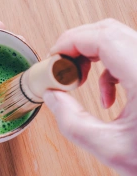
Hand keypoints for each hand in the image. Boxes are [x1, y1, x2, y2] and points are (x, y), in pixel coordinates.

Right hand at [43, 19, 136, 175]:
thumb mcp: (110, 147)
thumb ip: (71, 122)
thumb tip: (52, 96)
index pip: (104, 38)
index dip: (72, 41)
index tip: (54, 57)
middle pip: (109, 32)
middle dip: (77, 44)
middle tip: (60, 65)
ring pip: (116, 40)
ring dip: (90, 55)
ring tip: (78, 79)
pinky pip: (127, 56)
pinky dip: (107, 70)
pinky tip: (105, 96)